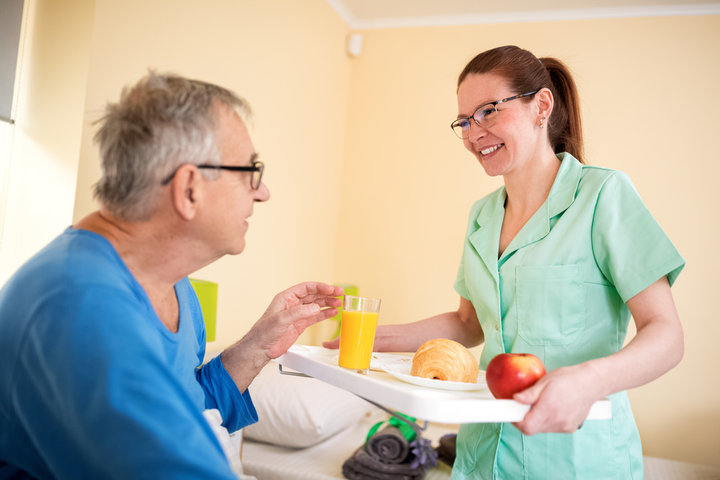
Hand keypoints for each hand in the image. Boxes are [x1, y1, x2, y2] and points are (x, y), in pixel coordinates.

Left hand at [221, 282, 342, 390]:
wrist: (260, 348)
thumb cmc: (263, 332)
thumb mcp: (280, 320)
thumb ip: (298, 313)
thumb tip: (315, 308)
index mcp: (286, 298)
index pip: (306, 288)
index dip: (320, 287)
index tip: (331, 289)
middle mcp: (293, 304)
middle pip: (313, 295)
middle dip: (327, 293)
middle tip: (340, 293)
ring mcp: (297, 314)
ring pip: (316, 305)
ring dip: (328, 303)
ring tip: (339, 303)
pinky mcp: (300, 324)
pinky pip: (315, 317)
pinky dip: (325, 314)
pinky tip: (333, 312)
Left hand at [511, 363, 602, 434]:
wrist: (592, 383)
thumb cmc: (568, 378)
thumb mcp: (545, 381)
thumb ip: (530, 394)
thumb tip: (515, 399)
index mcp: (548, 408)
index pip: (526, 426)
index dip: (516, 421)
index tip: (513, 412)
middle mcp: (557, 420)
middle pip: (533, 429)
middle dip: (525, 419)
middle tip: (524, 406)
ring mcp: (565, 426)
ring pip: (542, 429)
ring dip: (537, 420)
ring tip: (542, 404)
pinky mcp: (571, 428)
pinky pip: (553, 428)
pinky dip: (548, 421)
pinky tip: (553, 408)